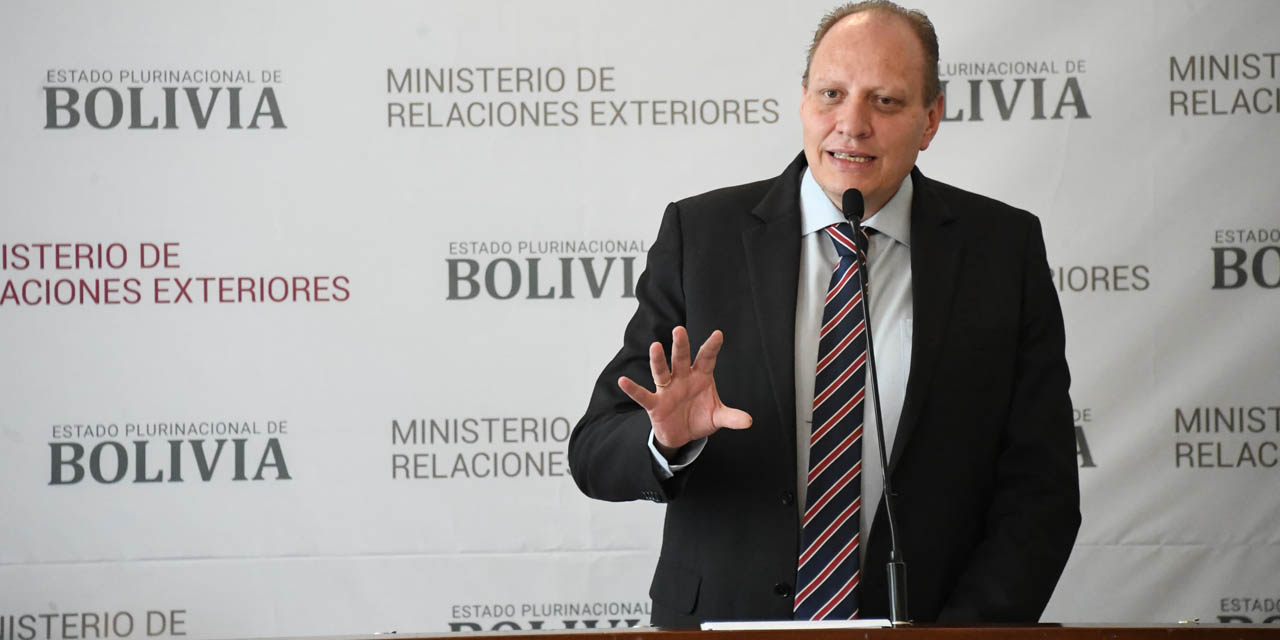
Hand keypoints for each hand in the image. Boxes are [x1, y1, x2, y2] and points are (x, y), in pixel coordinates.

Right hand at [618, 326, 752, 457]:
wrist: (683, 435)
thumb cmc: (700, 418)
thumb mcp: (718, 418)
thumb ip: (732, 417)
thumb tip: (749, 421)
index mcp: (700, 376)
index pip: (706, 358)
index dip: (712, 347)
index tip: (718, 334)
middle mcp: (682, 378)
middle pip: (681, 359)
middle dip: (680, 346)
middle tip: (679, 330)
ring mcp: (667, 389)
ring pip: (662, 371)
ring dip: (658, 360)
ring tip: (655, 346)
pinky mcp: (655, 404)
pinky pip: (643, 395)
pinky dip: (633, 389)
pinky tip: (623, 381)